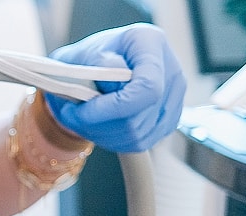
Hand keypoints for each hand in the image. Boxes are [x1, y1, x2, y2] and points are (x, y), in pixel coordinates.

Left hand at [45, 23, 185, 152]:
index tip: (82, 111)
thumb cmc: (86, 60)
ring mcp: (174, 95)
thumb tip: (113, 75)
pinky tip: (100, 125)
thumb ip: (95, 64)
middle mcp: (169, 68)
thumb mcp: (79, 55)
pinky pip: (141, 143)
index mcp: (149, 42)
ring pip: (138, 135)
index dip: (113, 108)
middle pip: (139, 117)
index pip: (147, 87)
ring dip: (103, 134)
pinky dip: (114, 141)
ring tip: (83, 119)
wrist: (93, 69)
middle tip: (72, 116)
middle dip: (99, 124)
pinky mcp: (169, 118)